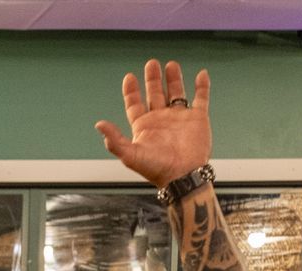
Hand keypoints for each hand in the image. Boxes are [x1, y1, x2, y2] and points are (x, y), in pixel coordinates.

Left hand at [95, 60, 212, 188]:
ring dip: (173, 79)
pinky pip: (201, 98)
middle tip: (151, 63)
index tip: (129, 77)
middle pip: (155, 94)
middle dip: (152, 79)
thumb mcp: (131, 155)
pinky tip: (201, 74)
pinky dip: (202, 86)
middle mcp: (161, 120)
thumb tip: (99, 124)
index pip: (135, 104)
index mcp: (144, 127)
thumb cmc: (156, 169)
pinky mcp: (198, 119)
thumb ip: (115, 140)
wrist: (183, 175)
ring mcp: (180, 118)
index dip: (131, 91)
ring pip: (176, 93)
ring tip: (170, 65)